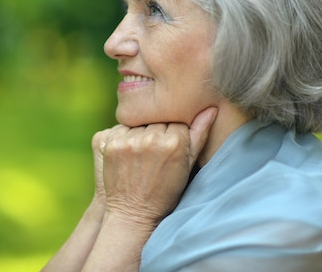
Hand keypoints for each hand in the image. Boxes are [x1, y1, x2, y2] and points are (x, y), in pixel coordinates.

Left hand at [94, 107, 216, 227]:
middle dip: (157, 132)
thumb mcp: (187, 165)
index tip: (169, 150)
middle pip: (157, 120)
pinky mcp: (110, 144)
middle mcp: (151, 138)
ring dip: (139, 133)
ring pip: (138, 123)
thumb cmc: (165, 191)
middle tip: (154, 154)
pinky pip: (120, 128)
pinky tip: (128, 155)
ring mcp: (128, 140)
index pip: (177, 121)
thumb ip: (199, 134)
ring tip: (141, 156)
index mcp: (174, 141)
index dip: (174, 134)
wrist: (133, 213)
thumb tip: (211, 108)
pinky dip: (123, 137)